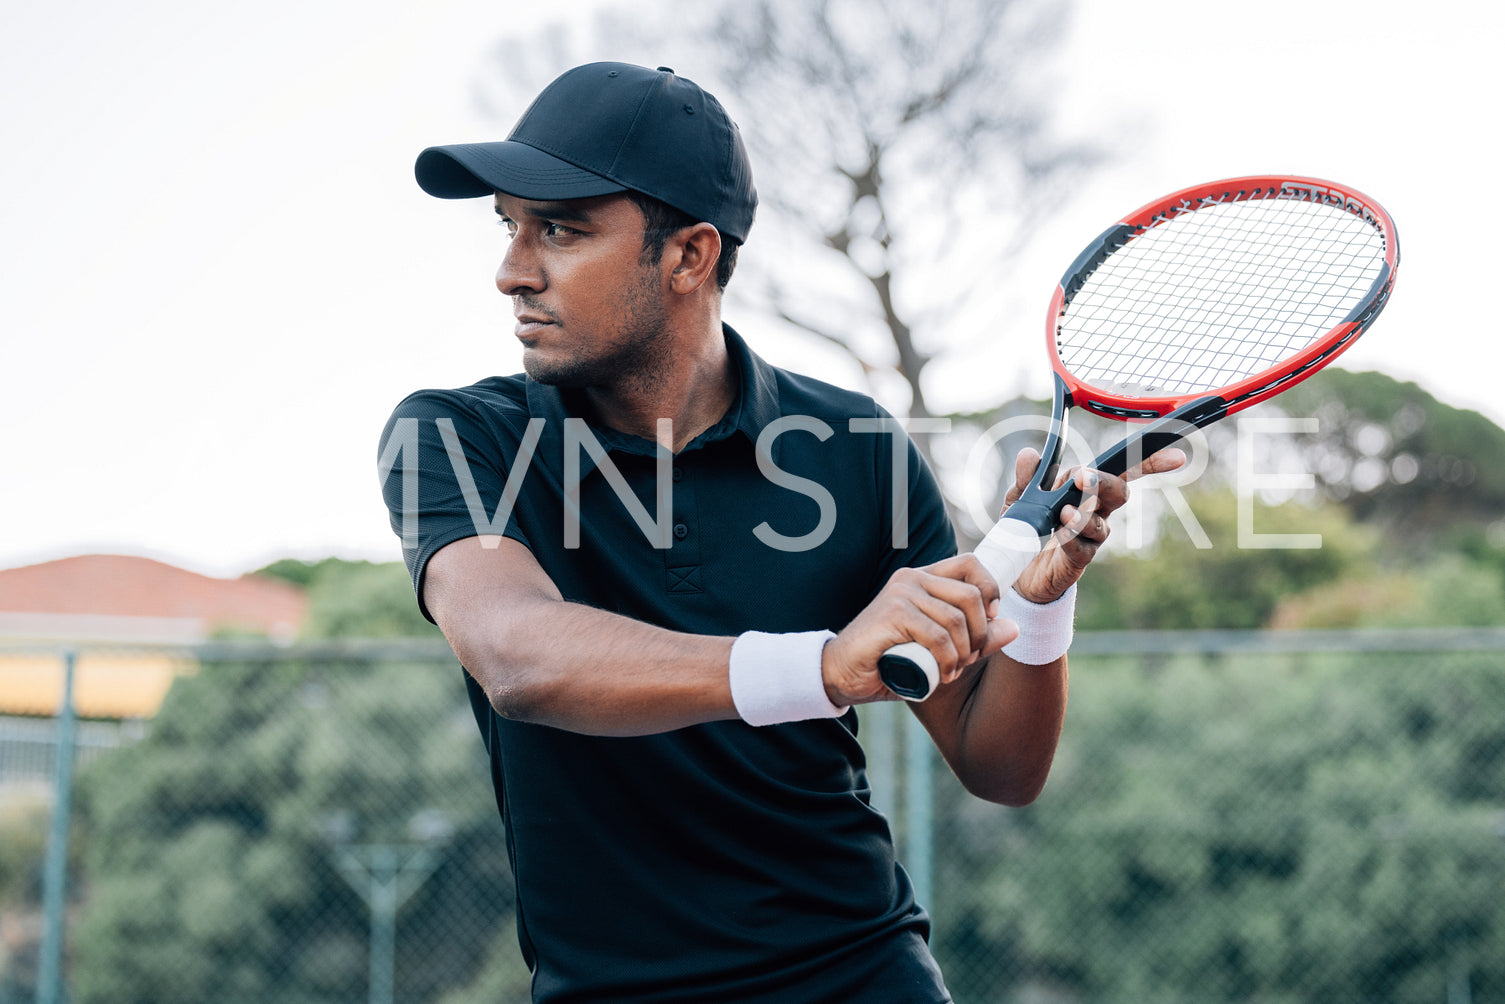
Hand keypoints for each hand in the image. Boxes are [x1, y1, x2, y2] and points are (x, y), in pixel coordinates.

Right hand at [821, 554, 1020, 705]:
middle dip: (980, 634)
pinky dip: (948, 660)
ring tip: (953, 671)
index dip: (990, 589)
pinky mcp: (893, 614)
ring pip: (956, 619)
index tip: (990, 618)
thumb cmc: (889, 661)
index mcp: (923, 579)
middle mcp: (912, 579)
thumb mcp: (941, 649)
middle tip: (970, 659)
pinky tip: (943, 675)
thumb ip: (975, 638)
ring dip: (963, 653)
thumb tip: (1013, 628)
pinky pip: (938, 636)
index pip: (970, 564)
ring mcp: (901, 594)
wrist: (842, 673)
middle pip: (970, 594)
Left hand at [1008, 446, 1186, 603]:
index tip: (1176, 457)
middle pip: (1117, 493)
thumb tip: (1029, 454)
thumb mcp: (1020, 500)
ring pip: (1101, 523)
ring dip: (1084, 514)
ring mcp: (1090, 537)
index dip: (1149, 461)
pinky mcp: (1078, 560)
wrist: (1018, 571)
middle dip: (1105, 482)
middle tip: (1083, 477)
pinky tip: (1060, 535)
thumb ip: (1027, 479)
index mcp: (1085, 489)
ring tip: (1064, 512)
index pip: (1121, 470)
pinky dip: (1072, 539)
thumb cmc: (1027, 529)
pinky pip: (1082, 548)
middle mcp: (1095, 511)